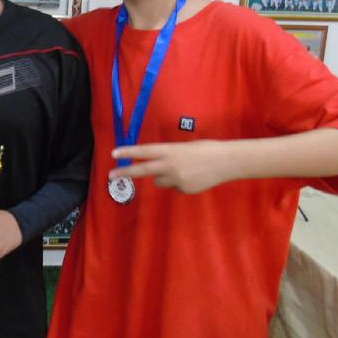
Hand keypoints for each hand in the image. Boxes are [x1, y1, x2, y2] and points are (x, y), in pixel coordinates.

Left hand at [109, 140, 233, 193]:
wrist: (227, 162)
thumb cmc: (205, 149)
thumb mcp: (183, 148)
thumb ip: (168, 156)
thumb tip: (156, 168)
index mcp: (170, 150)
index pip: (144, 151)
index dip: (128, 152)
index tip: (114, 153)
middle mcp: (170, 165)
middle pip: (142, 170)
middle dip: (125, 172)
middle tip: (110, 175)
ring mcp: (177, 179)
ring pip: (159, 181)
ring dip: (164, 177)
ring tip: (184, 169)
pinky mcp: (184, 190)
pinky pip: (175, 187)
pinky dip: (180, 183)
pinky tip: (194, 177)